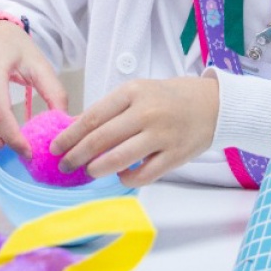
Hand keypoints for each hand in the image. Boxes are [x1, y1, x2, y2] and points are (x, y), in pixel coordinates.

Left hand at [54, 75, 218, 187]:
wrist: (214, 104)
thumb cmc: (171, 98)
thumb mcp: (139, 92)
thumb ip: (111, 109)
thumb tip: (77, 129)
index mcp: (133, 92)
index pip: (92, 116)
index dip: (70, 135)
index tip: (56, 146)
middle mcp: (146, 112)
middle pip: (100, 139)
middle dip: (76, 156)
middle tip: (65, 165)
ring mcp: (162, 135)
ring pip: (118, 159)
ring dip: (97, 169)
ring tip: (88, 172)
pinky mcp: (175, 155)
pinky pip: (144, 174)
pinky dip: (127, 178)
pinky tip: (122, 176)